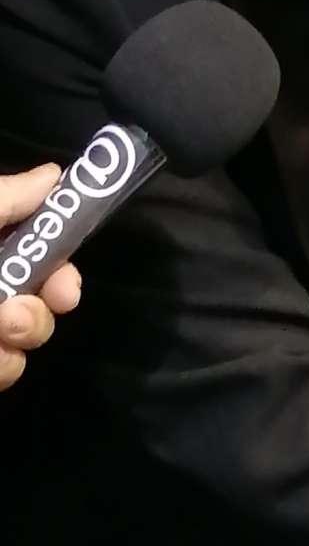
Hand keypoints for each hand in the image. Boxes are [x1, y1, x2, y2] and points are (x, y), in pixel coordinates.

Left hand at [0, 164, 81, 389]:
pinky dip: (1, 366)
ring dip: (17, 340)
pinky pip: (7, 371)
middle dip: (38, 316)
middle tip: (12, 319)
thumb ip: (9, 198)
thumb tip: (56, 175)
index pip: (42, 254)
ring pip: (26, 342)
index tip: (66, 290)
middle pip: (42, 305)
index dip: (62, 270)